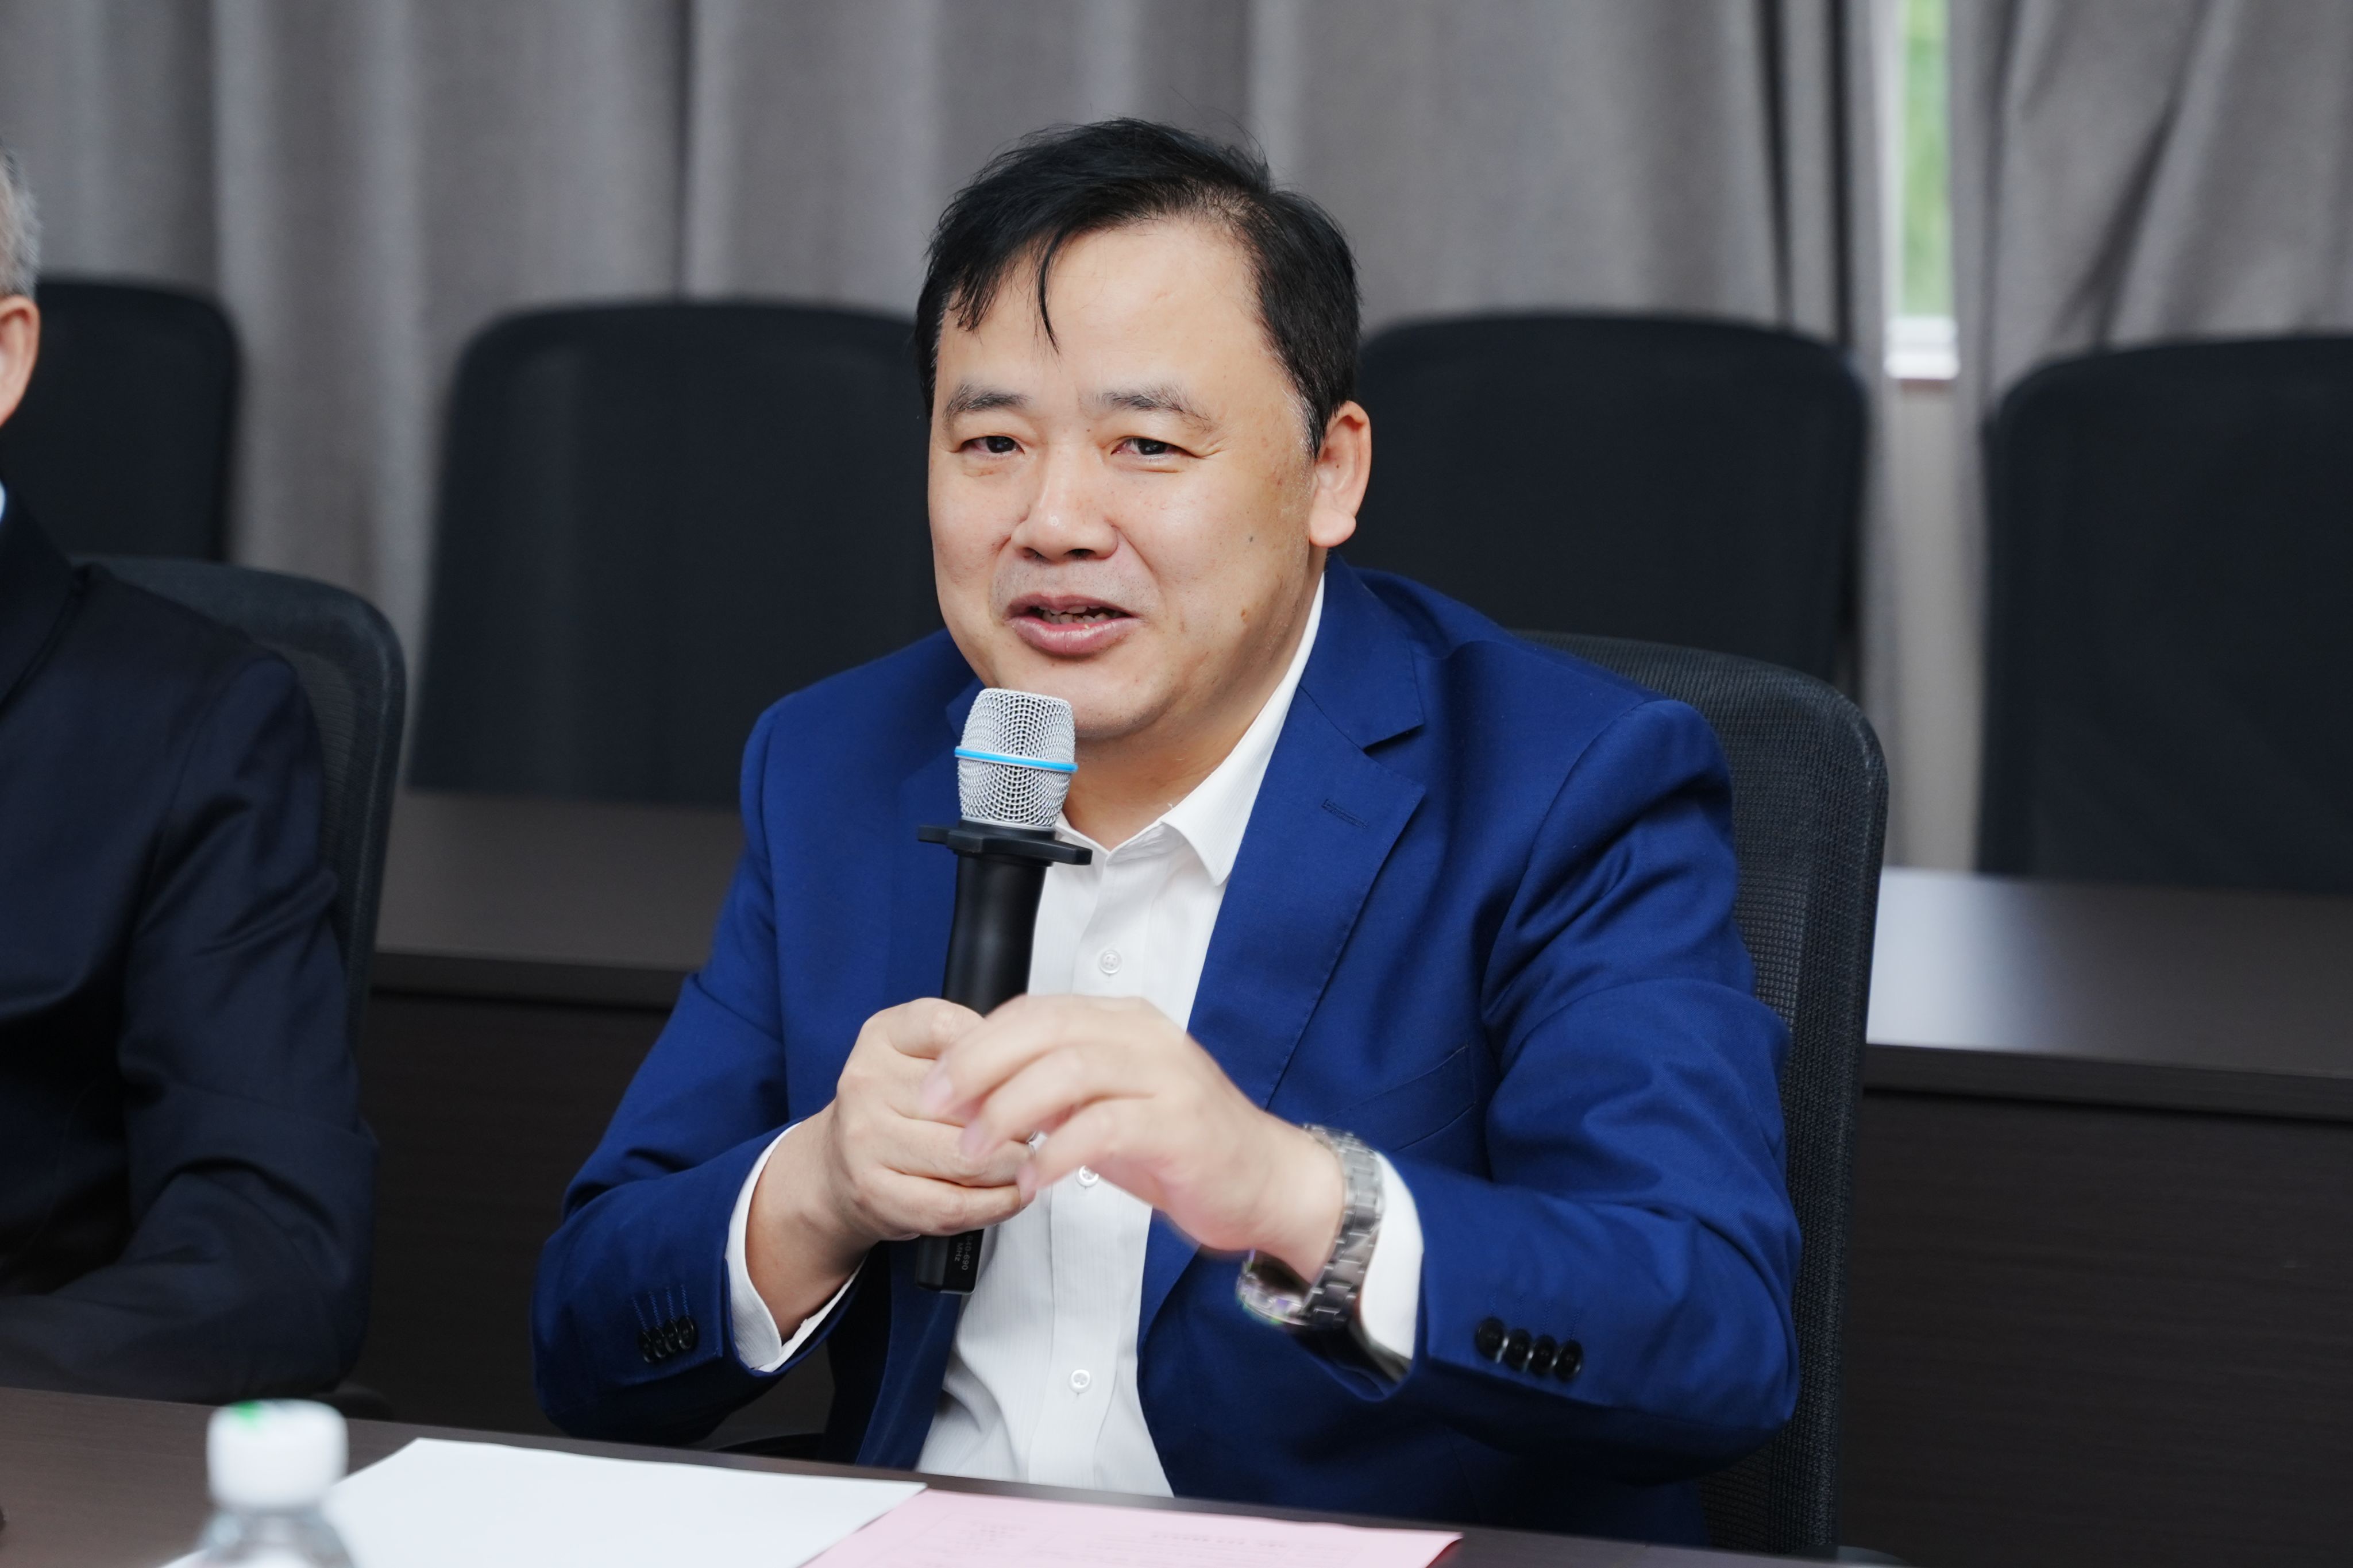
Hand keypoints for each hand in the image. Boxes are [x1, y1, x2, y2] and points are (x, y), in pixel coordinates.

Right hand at [746, 999, 1034, 1325]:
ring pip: (971, 1158)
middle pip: (975, 1104)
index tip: (1022, 1076)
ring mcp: (867, 1140)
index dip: (1005, 1059)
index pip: (958, 1032)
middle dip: (1019, 1121)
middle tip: (1032, 1127)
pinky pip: (956, 1205)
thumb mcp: (920, 1052)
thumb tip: (1032, 1065)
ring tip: (1023, 1161)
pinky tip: (1010, 1193)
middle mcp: (867, 1083)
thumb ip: (971, 1044)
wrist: (834, 1168)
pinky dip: (998, 1203)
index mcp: (884, 1037)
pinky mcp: (877, 1193)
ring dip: (1014, 1166)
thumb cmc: (893, 1107)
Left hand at [919, 994, 1343, 1277]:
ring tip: (973, 1152)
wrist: (1266, 1182)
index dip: (975, 1043)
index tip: (933, 1084)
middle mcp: (1145, 1036)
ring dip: (1008, 1110)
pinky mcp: (1180, 1125)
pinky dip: (1058, 1152)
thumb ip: (1052, 1089)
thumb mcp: (1107, 1105)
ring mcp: (1167, 1076)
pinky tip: (1033, 1179)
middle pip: (1044, 1028)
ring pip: (1069, 1069)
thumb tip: (975, 1092)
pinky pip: (1104, 1127)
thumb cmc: (1181, 1146)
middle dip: (978, 1066)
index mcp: (1123, 1021)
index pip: (1035, 1011)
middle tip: (936, 1110)